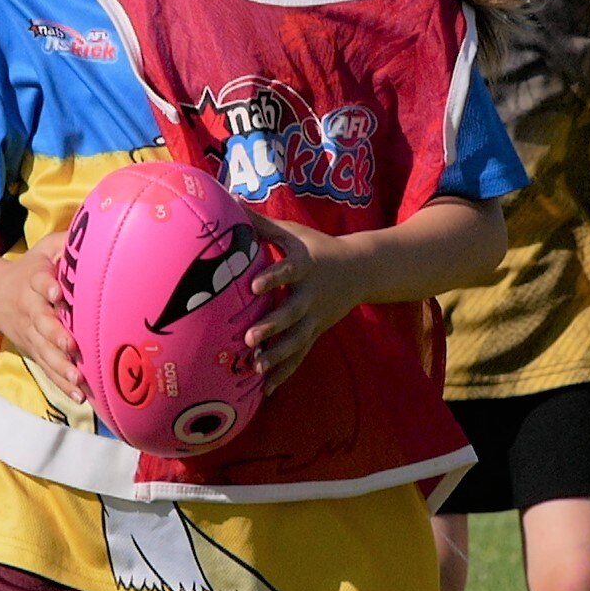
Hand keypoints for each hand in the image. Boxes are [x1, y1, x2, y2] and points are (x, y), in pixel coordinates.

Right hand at [0, 235, 84, 402]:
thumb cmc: (31, 269)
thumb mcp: (44, 248)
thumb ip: (68, 243)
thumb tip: (101, 228)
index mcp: (33, 280)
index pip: (39, 281)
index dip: (48, 286)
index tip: (57, 292)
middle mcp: (30, 308)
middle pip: (41, 322)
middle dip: (55, 334)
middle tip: (71, 345)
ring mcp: (29, 333)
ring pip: (43, 351)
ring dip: (60, 367)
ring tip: (78, 379)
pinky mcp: (32, 350)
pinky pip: (47, 369)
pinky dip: (61, 383)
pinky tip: (79, 395)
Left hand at [244, 213, 362, 391]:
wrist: (361, 270)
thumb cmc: (317, 247)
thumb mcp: (293, 232)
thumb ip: (261, 223)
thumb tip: (228, 199)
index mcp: (305, 266)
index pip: (288, 270)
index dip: (273, 277)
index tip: (254, 286)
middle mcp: (311, 295)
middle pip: (292, 313)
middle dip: (272, 327)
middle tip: (250, 338)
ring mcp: (316, 317)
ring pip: (297, 340)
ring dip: (278, 355)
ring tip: (256, 367)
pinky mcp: (316, 332)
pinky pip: (300, 355)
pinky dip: (285, 372)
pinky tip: (266, 390)